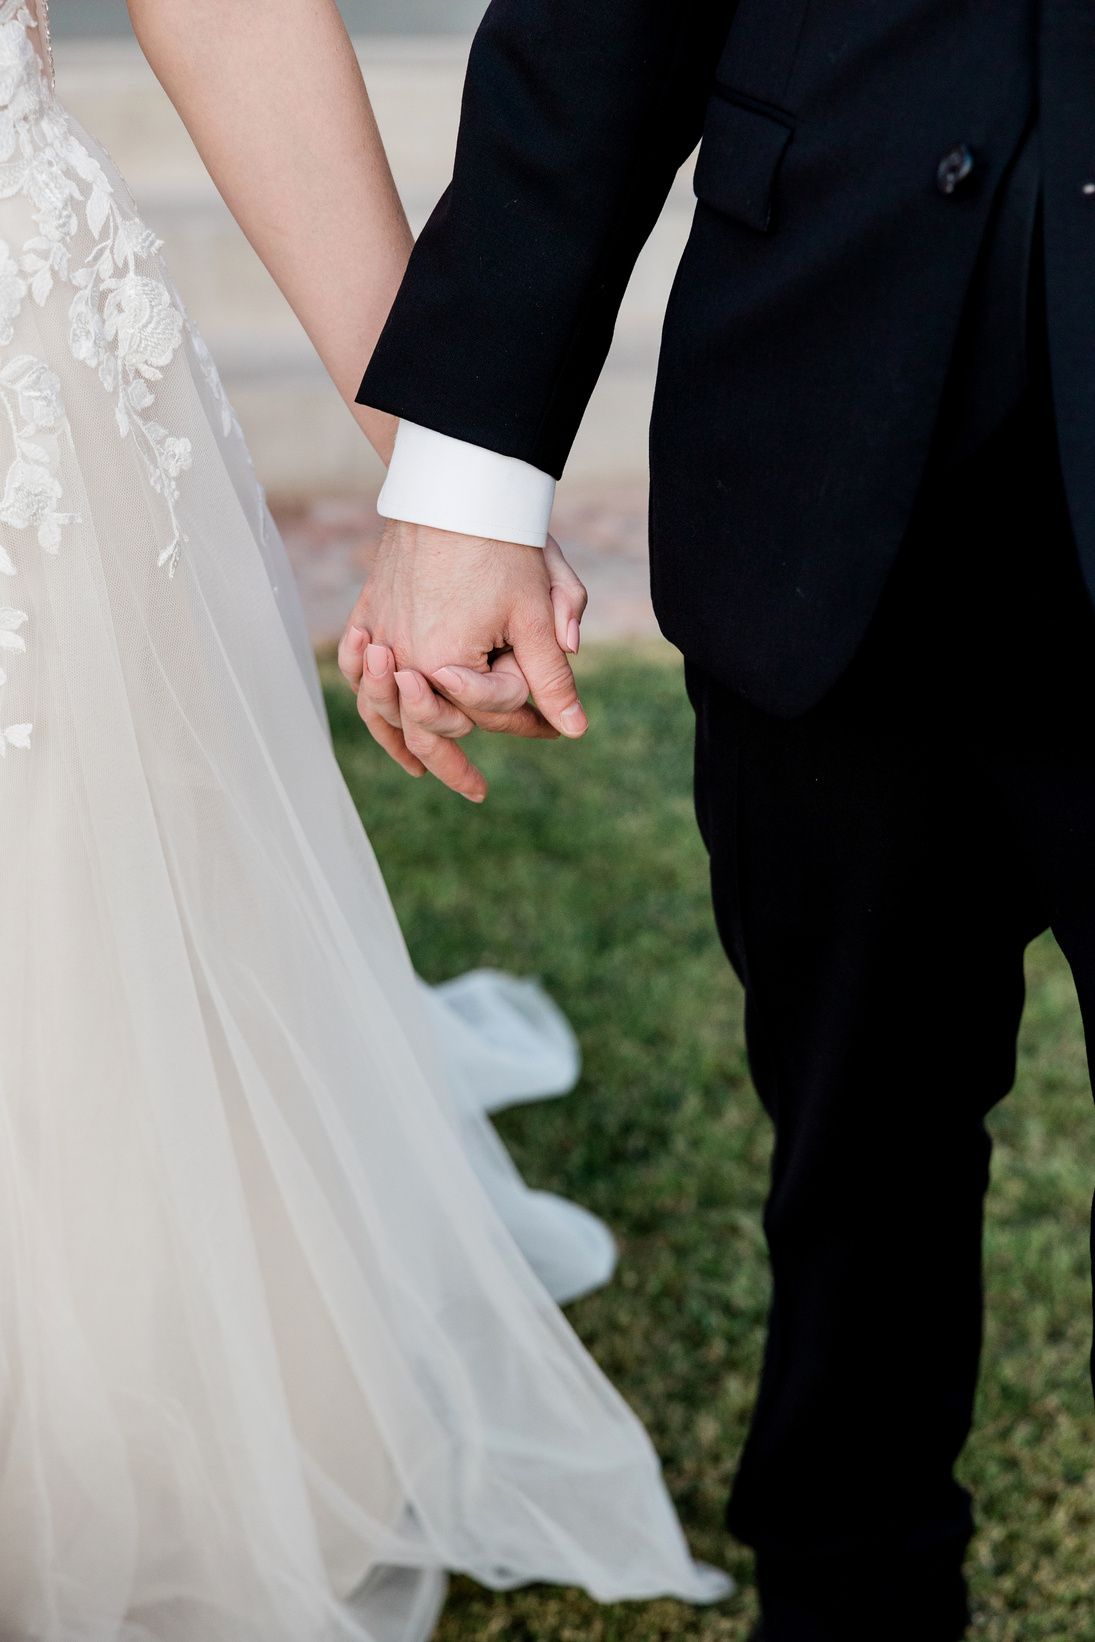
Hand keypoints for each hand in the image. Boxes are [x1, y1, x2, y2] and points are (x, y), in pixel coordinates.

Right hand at [337, 524, 587, 800]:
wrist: (454, 484)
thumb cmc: (503, 545)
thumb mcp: (538, 614)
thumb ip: (553, 677)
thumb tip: (574, 731)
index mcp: (445, 663)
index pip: (485, 712)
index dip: (524, 717)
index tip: (549, 727)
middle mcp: (403, 657)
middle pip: (429, 727)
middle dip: (454, 762)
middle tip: (475, 791)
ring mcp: (379, 634)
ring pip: (382, 709)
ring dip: (404, 743)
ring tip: (424, 773)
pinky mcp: (368, 610)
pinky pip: (353, 669)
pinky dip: (366, 698)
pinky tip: (382, 720)